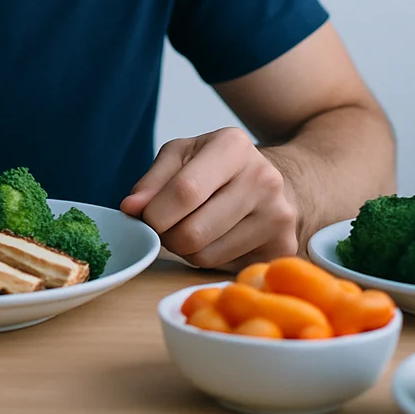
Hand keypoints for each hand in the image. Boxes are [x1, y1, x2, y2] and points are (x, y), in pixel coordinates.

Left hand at [120, 127, 299, 270]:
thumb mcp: (181, 157)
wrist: (274, 182)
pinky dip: (210, 260)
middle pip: (193, 232)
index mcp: (233, 146)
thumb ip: (151, 181)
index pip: (184, 192)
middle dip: (167, 237)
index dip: (155, 213)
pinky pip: (225, 268)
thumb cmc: (216, 168)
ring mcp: (278, 215)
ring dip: (186, 251)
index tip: (145, 218)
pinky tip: (217, 239)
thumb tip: (130, 209)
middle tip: (167, 228)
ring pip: (205, 256)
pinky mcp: (283, 246)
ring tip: (193, 229)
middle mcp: (263, 178)